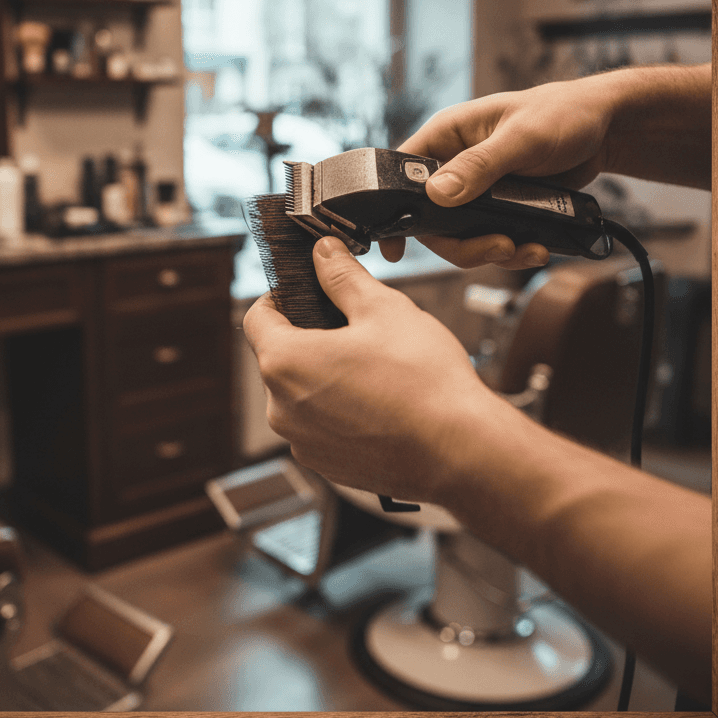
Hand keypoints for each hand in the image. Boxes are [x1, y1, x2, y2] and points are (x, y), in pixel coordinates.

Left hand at [242, 235, 504, 504]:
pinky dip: (340, 411)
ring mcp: (302, 442)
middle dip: (309, 338)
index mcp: (284, 362)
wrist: (461, 451)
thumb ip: (342, 276)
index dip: (280, 298)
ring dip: (324, 376)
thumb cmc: (423, 379)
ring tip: (374, 369)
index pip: (256, 318)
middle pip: (279, 358)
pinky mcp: (326, 466)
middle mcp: (281, 409)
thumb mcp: (382, 308)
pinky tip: (380, 403)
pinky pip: (321, 426)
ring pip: (301, 394)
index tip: (308, 293)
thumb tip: (323, 252)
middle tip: (354, 329)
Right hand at [379, 76, 616, 268]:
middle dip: (461, 243)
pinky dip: (511, 251)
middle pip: (431, 219)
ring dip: (490, 251)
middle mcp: (454, 164)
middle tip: (496, 247)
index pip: (401, 174)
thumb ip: (479, 165)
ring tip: (525, 250)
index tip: (394, 247)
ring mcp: (476, 190)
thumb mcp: (522, 137)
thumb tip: (438, 194)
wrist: (605, 129)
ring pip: (461, 236)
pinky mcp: (499, 208)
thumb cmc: (563, 113)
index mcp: (447, 136)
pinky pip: (490, 239)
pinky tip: (535, 248)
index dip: (392, 209)